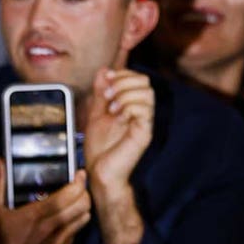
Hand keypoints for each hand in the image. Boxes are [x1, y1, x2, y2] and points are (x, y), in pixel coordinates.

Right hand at [0, 160, 90, 243]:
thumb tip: (0, 163)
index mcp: (36, 215)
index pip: (68, 195)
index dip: (78, 182)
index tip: (79, 173)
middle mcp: (52, 228)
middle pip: (82, 205)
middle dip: (84, 191)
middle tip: (79, 185)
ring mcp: (60, 242)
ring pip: (85, 218)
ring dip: (84, 207)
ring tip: (78, 200)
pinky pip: (78, 233)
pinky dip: (78, 223)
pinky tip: (69, 219)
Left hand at [82, 68, 153, 198]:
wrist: (100, 172)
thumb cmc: (100, 148)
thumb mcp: (96, 114)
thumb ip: (100, 93)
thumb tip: (104, 71)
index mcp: (132, 106)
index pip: (138, 78)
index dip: (122, 74)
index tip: (105, 81)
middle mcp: (142, 112)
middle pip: (145, 81)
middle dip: (123, 81)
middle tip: (107, 95)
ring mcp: (144, 122)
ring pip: (147, 93)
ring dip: (125, 94)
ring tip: (112, 107)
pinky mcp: (144, 133)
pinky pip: (145, 110)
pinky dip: (129, 107)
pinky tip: (117, 116)